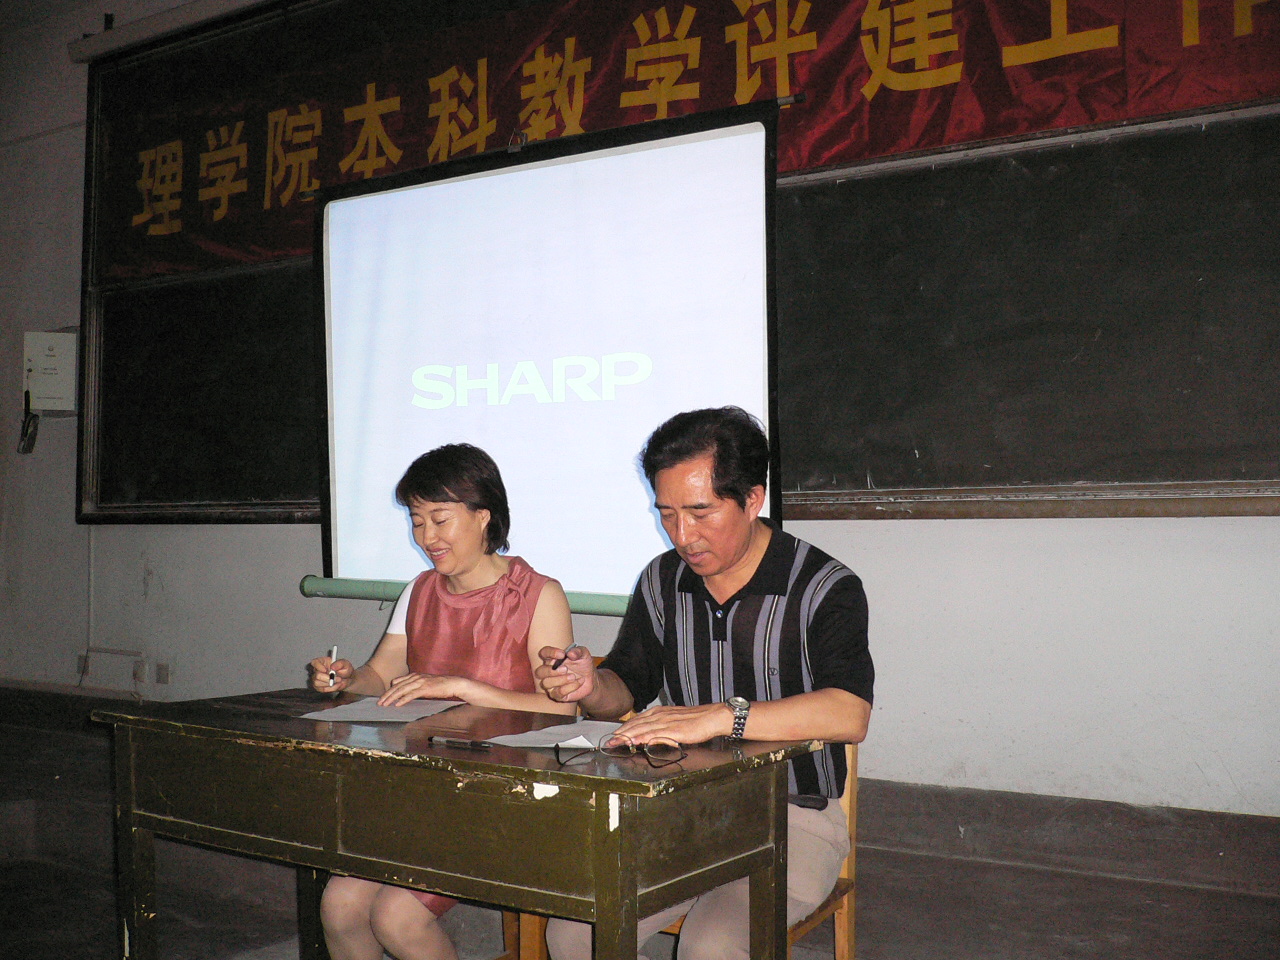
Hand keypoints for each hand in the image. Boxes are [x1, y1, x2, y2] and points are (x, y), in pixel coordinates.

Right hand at [310, 657, 353, 692]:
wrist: (348, 680)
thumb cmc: (345, 670)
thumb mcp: (346, 664)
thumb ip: (340, 664)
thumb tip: (332, 667)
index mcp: (323, 661)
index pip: (314, 662)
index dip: (318, 666)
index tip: (325, 670)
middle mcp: (318, 670)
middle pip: (316, 675)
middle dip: (328, 678)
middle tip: (338, 678)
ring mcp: (317, 679)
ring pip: (317, 683)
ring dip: (330, 683)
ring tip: (338, 681)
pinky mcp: (319, 687)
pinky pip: (322, 689)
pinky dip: (331, 688)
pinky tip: (336, 685)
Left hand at [377, 673, 465, 706]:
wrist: (452, 684)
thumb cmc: (439, 685)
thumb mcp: (424, 683)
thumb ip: (414, 685)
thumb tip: (405, 692)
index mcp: (415, 675)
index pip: (398, 682)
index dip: (389, 690)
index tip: (383, 697)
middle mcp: (416, 677)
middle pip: (397, 686)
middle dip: (387, 695)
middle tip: (379, 703)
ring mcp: (420, 682)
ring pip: (402, 690)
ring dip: (392, 698)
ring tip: (385, 704)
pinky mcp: (425, 689)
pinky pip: (411, 694)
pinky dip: (403, 700)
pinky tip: (397, 705)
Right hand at [535, 645, 594, 702]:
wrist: (590, 678)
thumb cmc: (583, 664)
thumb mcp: (583, 654)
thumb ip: (577, 652)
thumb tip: (570, 653)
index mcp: (552, 658)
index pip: (544, 653)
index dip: (550, 653)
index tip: (562, 654)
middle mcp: (548, 671)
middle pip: (540, 671)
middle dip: (551, 670)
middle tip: (565, 669)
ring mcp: (551, 684)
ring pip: (546, 683)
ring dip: (560, 680)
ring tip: (573, 676)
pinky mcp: (557, 695)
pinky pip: (558, 693)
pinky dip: (570, 687)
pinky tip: (579, 682)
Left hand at [611, 703, 733, 746]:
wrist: (712, 717)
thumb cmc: (696, 721)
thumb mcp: (675, 722)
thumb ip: (662, 728)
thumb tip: (650, 736)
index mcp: (660, 713)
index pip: (637, 720)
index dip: (624, 728)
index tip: (614, 735)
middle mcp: (660, 715)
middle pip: (636, 724)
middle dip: (621, 733)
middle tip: (609, 741)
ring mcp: (666, 722)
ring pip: (642, 728)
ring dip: (627, 735)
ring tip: (616, 742)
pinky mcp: (673, 730)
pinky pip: (654, 734)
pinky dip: (642, 737)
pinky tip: (634, 741)